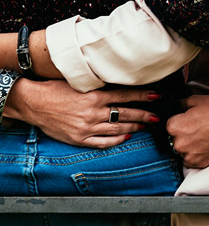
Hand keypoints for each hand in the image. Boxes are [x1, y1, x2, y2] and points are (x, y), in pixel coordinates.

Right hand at [4, 79, 158, 147]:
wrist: (34, 103)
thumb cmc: (55, 89)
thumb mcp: (80, 83)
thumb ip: (99, 87)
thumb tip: (120, 85)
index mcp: (94, 96)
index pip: (126, 95)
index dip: (143, 96)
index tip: (157, 96)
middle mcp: (93, 112)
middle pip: (125, 114)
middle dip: (143, 115)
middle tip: (156, 116)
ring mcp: (86, 127)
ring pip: (116, 129)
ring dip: (133, 128)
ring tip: (145, 126)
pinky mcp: (78, 139)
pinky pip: (101, 142)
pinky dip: (115, 141)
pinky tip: (125, 138)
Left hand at [166, 95, 208, 168]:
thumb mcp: (197, 100)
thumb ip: (180, 104)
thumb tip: (174, 106)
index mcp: (174, 126)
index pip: (169, 124)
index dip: (180, 120)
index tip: (190, 119)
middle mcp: (178, 143)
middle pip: (174, 138)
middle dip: (183, 133)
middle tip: (199, 127)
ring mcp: (187, 155)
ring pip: (182, 149)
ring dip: (189, 144)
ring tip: (203, 136)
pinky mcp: (197, 163)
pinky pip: (190, 159)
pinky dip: (196, 153)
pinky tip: (205, 144)